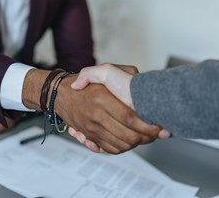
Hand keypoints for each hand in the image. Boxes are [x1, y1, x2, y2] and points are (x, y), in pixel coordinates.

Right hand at [23, 68, 160, 153]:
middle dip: (146, 138)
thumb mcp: (101, 70)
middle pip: (128, 135)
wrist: (61, 95)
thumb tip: (134, 78)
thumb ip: (118, 72)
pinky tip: (130, 141)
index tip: (158, 127)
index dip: (147, 126)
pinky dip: (122, 148)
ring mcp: (92, 128)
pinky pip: (109, 149)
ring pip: (120, 145)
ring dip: (137, 144)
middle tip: (156, 134)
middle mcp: (97, 116)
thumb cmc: (85, 84)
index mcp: (102, 99)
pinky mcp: (89, 136)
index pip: (130, 118)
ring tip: (146, 138)